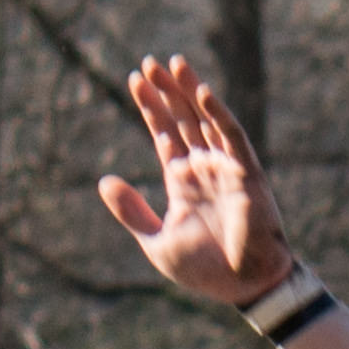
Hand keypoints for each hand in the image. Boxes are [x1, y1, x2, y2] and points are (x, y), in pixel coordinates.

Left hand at [96, 55, 293, 307]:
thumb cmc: (203, 269)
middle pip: (181, 118)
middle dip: (166, 91)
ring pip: (205, 119)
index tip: (135, 81)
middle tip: (148, 63)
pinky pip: (231, 136)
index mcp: (182, 181)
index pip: (164, 134)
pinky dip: (217, 114)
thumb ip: (132, 211)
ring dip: (189, 92)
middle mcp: (203, 167)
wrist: (241, 285)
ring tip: (173, 64)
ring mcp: (224, 166)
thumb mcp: (156, 240)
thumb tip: (104, 181)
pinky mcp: (244, 172)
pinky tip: (201, 92)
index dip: (151, 108)